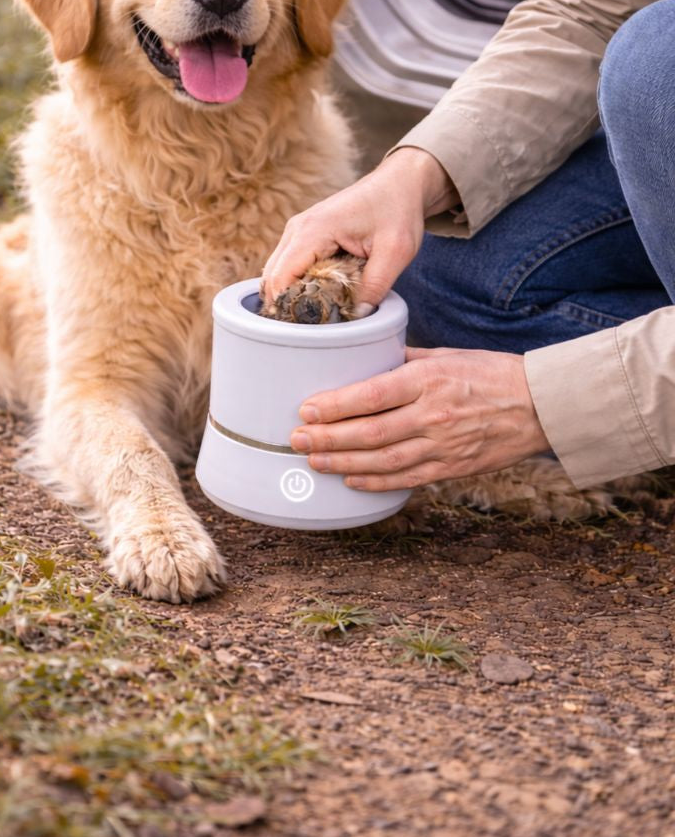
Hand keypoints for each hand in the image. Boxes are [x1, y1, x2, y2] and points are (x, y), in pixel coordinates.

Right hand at [262, 147, 456, 310]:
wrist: (400, 183)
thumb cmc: (398, 210)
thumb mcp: (396, 251)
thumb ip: (375, 285)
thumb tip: (356, 316)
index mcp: (315, 229)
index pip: (282, 276)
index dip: (288, 306)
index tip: (307, 328)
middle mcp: (298, 228)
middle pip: (273, 277)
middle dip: (288, 304)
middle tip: (314, 327)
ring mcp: (297, 230)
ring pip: (277, 272)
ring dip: (293, 294)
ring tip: (319, 312)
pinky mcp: (303, 235)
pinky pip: (288, 265)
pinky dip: (298, 283)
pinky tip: (320, 296)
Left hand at [290, 347, 549, 489]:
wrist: (539, 405)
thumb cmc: (489, 373)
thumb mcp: (445, 355)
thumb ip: (403, 362)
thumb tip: (362, 360)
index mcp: (429, 380)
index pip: (371, 395)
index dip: (335, 406)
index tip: (306, 409)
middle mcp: (433, 415)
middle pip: (370, 432)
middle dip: (327, 438)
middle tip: (296, 439)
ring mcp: (443, 445)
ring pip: (383, 461)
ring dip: (342, 462)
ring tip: (314, 460)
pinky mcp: (452, 468)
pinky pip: (406, 479)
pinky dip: (375, 481)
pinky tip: (351, 478)